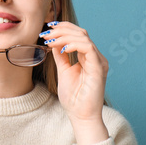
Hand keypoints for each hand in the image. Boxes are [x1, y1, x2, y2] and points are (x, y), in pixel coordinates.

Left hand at [42, 21, 109, 144]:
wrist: (81, 116)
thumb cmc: (74, 99)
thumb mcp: (63, 72)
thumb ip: (61, 57)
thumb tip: (54, 43)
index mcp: (89, 58)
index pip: (78, 35)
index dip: (64, 28)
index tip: (47, 29)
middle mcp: (96, 57)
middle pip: (81, 32)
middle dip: (61, 30)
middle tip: (46, 34)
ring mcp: (99, 62)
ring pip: (84, 37)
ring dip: (64, 36)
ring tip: (50, 41)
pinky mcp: (99, 68)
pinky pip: (88, 48)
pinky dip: (73, 44)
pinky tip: (62, 49)